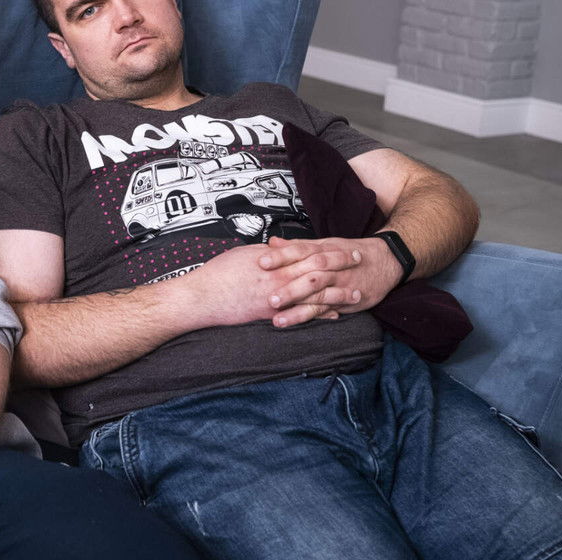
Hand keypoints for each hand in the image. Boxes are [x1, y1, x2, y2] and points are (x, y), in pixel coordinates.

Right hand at [184, 242, 362, 329]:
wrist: (202, 297)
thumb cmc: (218, 274)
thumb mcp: (244, 255)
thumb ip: (266, 253)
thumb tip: (279, 249)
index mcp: (273, 260)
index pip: (309, 251)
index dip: (330, 249)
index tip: (346, 247)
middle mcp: (279, 277)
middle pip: (318, 269)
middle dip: (341, 265)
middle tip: (360, 262)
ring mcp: (277, 297)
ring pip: (315, 293)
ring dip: (338, 293)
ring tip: (356, 293)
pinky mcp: (271, 314)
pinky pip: (302, 314)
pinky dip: (320, 314)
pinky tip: (333, 315)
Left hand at [258, 236, 403, 325]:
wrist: (387, 260)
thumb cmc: (349, 252)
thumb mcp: (325, 244)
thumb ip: (297, 246)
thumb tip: (271, 242)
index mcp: (323, 249)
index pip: (300, 251)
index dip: (281, 256)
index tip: (261, 262)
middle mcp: (332, 266)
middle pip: (309, 274)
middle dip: (289, 286)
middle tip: (267, 297)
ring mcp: (341, 283)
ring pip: (319, 294)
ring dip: (298, 307)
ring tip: (278, 318)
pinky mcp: (348, 299)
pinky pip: (329, 309)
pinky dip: (315, 317)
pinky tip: (300, 323)